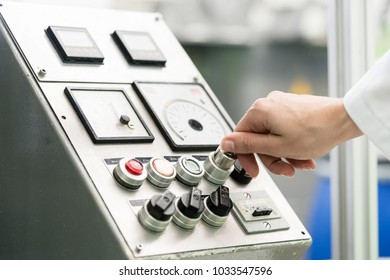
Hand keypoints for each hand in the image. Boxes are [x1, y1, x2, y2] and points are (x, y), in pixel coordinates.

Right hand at [220, 91, 362, 176]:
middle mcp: (268, 104)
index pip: (240, 137)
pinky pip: (283, 130)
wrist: (344, 119)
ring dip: (284, 154)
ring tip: (300, 163)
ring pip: (272, 137)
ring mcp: (281, 105)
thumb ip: (248, 145)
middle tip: (285, 169)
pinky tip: (303, 155)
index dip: (246, 157)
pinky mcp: (291, 108)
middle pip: (258, 139)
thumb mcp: (277, 146)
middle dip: (272, 158)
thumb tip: (226, 142)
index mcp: (259, 111)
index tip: (254, 170)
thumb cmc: (316, 131)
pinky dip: (291, 145)